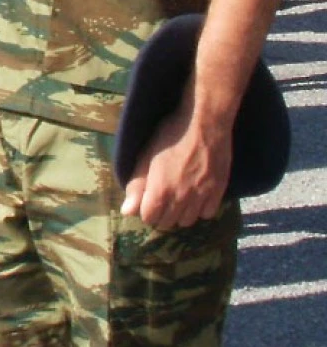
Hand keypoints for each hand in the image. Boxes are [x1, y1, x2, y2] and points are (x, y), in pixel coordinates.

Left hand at [120, 99, 230, 229]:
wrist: (205, 124)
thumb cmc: (170, 135)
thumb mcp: (146, 156)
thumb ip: (137, 185)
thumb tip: (127, 212)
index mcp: (161, 190)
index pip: (149, 218)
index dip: (146, 210)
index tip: (147, 201)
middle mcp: (182, 199)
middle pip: (168, 222)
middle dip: (161, 214)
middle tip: (161, 199)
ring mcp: (202, 196)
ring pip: (188, 221)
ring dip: (180, 214)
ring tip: (177, 199)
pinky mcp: (219, 191)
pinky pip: (208, 213)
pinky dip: (200, 209)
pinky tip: (196, 197)